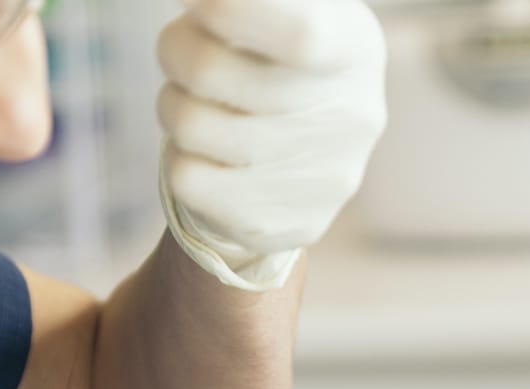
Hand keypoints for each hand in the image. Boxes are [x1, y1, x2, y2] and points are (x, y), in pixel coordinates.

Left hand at [156, 0, 387, 289]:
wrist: (306, 155)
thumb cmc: (279, 60)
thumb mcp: (280, 13)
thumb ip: (246, 5)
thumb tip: (199, 3)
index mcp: (354, 46)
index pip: (299, 35)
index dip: (232, 14)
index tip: (194, 3)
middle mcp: (354, 116)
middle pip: (213, 73)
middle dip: (176, 49)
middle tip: (180, 45)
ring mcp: (324, 178)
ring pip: (191, 126)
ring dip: (175, 105)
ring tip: (198, 102)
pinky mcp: (288, 225)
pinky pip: (187, 180)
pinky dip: (180, 157)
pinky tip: (208, 153)